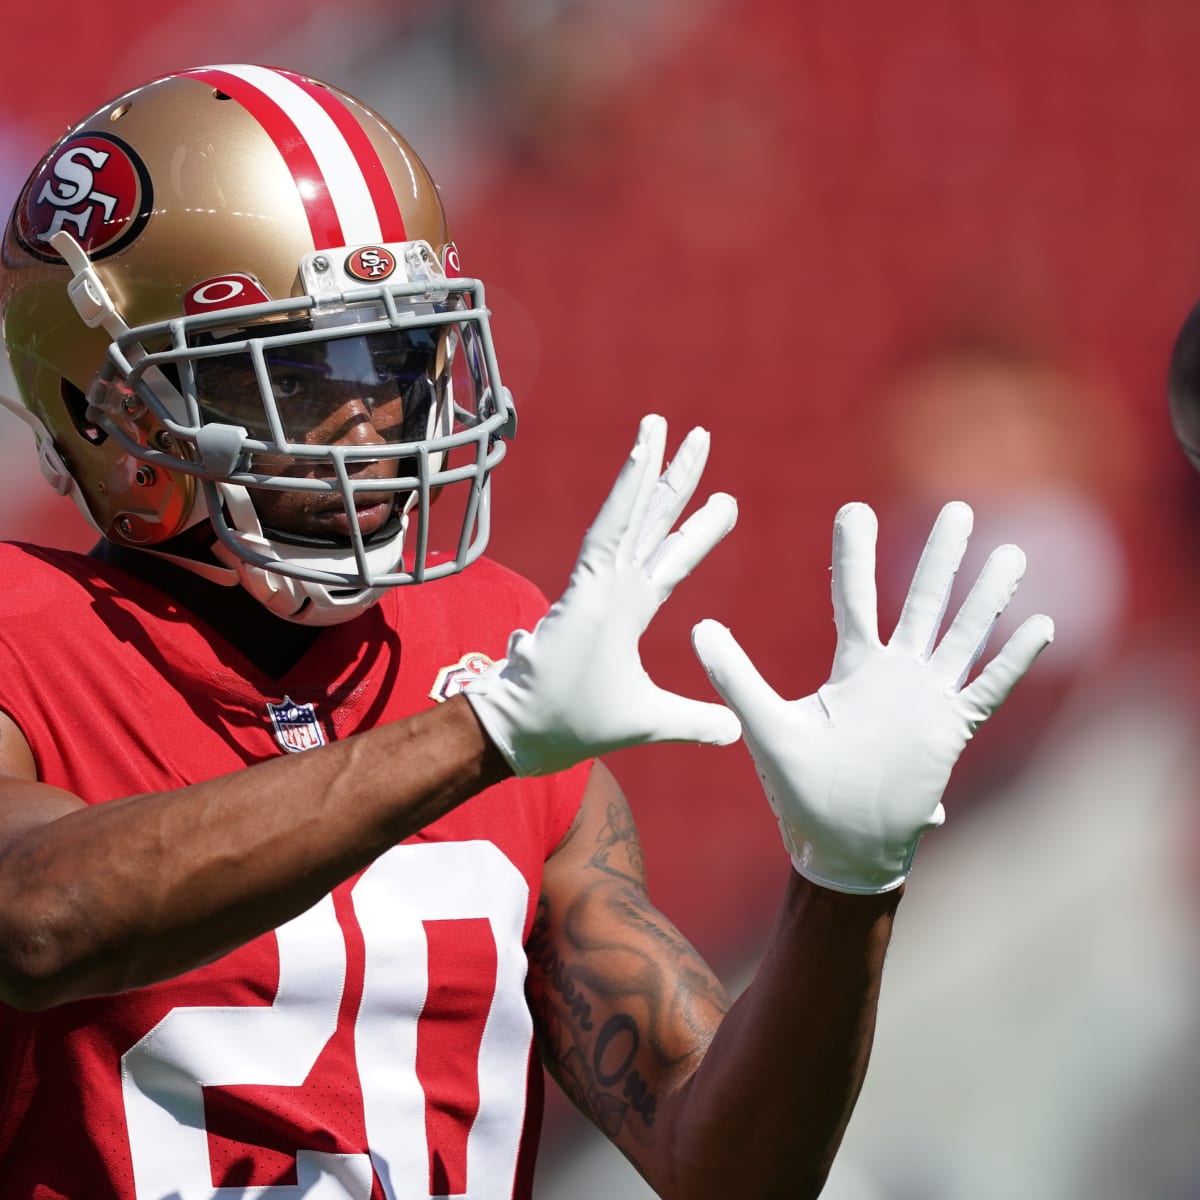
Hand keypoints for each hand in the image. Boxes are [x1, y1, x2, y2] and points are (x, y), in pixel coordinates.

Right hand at [466, 414, 740, 776]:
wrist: (526, 739)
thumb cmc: (574, 727)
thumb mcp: (653, 722)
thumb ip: (694, 720)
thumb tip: (734, 729)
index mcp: (630, 610)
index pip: (672, 559)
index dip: (698, 530)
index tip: (726, 501)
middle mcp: (614, 587)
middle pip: (654, 522)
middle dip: (679, 480)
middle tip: (701, 437)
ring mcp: (597, 583)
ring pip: (630, 514)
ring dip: (649, 467)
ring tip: (664, 424)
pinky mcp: (584, 587)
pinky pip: (609, 528)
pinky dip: (627, 491)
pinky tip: (643, 454)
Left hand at [692, 501, 1054, 893]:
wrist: (841, 844)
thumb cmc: (802, 789)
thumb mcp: (767, 726)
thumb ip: (737, 677)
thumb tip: (697, 627)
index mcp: (852, 667)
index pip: (854, 596)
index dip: (854, 554)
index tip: (855, 509)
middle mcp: (894, 673)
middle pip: (922, 603)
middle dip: (940, 558)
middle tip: (957, 510)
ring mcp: (927, 698)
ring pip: (963, 636)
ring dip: (986, 597)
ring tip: (1010, 553)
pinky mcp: (950, 730)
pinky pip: (987, 689)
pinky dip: (1012, 661)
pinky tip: (1040, 626)